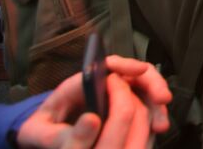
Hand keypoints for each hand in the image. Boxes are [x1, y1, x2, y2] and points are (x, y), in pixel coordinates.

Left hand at [15, 56, 171, 148]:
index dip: (126, 65)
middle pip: (134, 74)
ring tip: (161, 125)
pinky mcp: (121, 110)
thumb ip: (58, 133)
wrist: (39, 138)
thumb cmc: (38, 131)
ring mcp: (114, 97)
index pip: (107, 65)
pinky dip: (152, 116)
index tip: (141, 70)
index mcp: (80, 83)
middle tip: (164, 99)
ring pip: (143, 91)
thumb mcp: (37, 133)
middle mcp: (102, 85)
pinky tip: (156, 129)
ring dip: (156, 104)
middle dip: (152, 83)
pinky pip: (143, 108)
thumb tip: (93, 120)